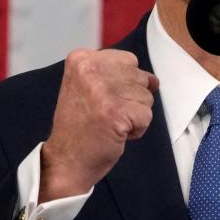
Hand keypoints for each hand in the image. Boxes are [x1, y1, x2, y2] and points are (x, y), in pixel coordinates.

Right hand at [40, 49, 158, 201]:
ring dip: (134, 115)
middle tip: (104, 114)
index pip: (128, 60)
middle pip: (139, 77)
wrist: (66, 160)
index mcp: (81, 59)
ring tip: (109, 124)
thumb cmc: (79, 126)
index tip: (101, 99)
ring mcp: (103, 91)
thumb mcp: (86, 86)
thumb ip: (115, 74)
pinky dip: (136, 129)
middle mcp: (90, 70)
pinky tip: (115, 133)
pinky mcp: (116, 112)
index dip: (123, 83)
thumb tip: (153, 80)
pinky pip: (146, 116)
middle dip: (130, 99)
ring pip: (146, 96)